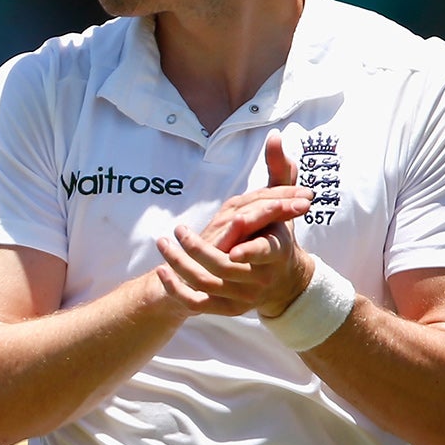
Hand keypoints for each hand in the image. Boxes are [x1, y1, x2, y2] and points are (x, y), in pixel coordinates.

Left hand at [151, 135, 312, 317]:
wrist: (281, 280)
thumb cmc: (278, 234)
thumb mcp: (283, 204)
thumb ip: (279, 171)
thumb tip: (276, 136)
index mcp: (277, 250)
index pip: (265, 251)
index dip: (250, 250)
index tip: (232, 244)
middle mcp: (262, 277)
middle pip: (225, 267)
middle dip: (197, 249)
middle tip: (176, 232)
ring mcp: (243, 295)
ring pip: (206, 283)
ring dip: (180, 264)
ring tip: (162, 244)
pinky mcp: (226, 308)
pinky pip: (197, 303)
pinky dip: (177, 290)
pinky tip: (161, 272)